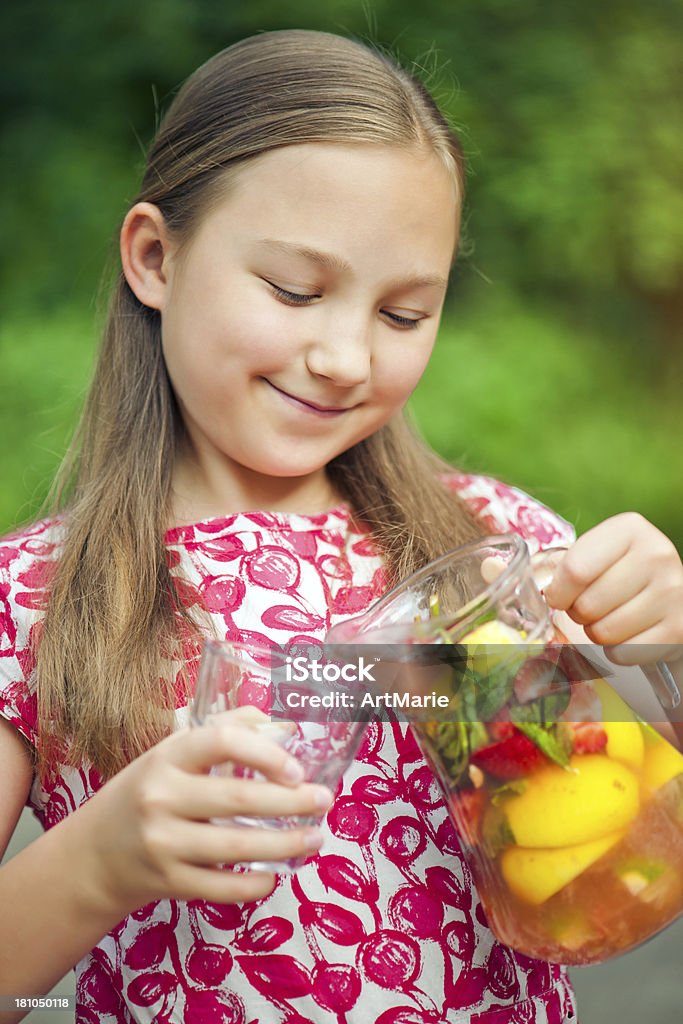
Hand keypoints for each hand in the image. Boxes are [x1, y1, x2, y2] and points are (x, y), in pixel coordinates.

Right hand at [74, 707, 332, 915]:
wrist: (96, 853)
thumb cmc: (149, 791)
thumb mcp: (175, 752)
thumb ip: (227, 730)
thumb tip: (286, 727)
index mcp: (169, 756)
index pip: (223, 741)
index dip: (266, 752)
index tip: (297, 768)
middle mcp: (163, 796)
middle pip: (239, 798)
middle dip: (291, 801)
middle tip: (325, 801)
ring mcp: (164, 843)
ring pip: (237, 845)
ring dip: (286, 844)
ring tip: (316, 838)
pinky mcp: (168, 883)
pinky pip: (222, 887)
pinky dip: (255, 884)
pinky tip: (278, 874)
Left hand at [544, 512, 682, 665]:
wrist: (666, 600)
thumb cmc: (617, 576)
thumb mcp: (590, 558)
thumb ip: (551, 566)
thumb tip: (501, 572)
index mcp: (629, 528)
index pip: (575, 570)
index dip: (558, 592)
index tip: (559, 596)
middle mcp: (657, 553)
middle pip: (588, 604)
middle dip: (578, 614)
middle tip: (589, 608)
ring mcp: (673, 591)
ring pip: (606, 632)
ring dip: (597, 634)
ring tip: (610, 618)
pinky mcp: (679, 627)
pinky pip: (625, 653)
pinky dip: (618, 652)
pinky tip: (629, 634)